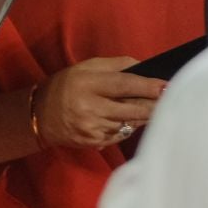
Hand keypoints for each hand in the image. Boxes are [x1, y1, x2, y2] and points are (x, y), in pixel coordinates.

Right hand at [36, 57, 163, 148]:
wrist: (39, 114)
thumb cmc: (66, 85)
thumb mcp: (86, 67)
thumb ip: (116, 66)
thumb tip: (145, 68)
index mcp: (87, 84)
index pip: (124, 85)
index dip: (148, 86)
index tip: (167, 86)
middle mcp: (90, 107)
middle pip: (133, 109)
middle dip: (154, 105)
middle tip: (169, 100)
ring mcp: (93, 128)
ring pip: (130, 123)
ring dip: (142, 116)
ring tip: (148, 107)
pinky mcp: (95, 142)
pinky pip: (121, 134)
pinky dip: (127, 126)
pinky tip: (124, 118)